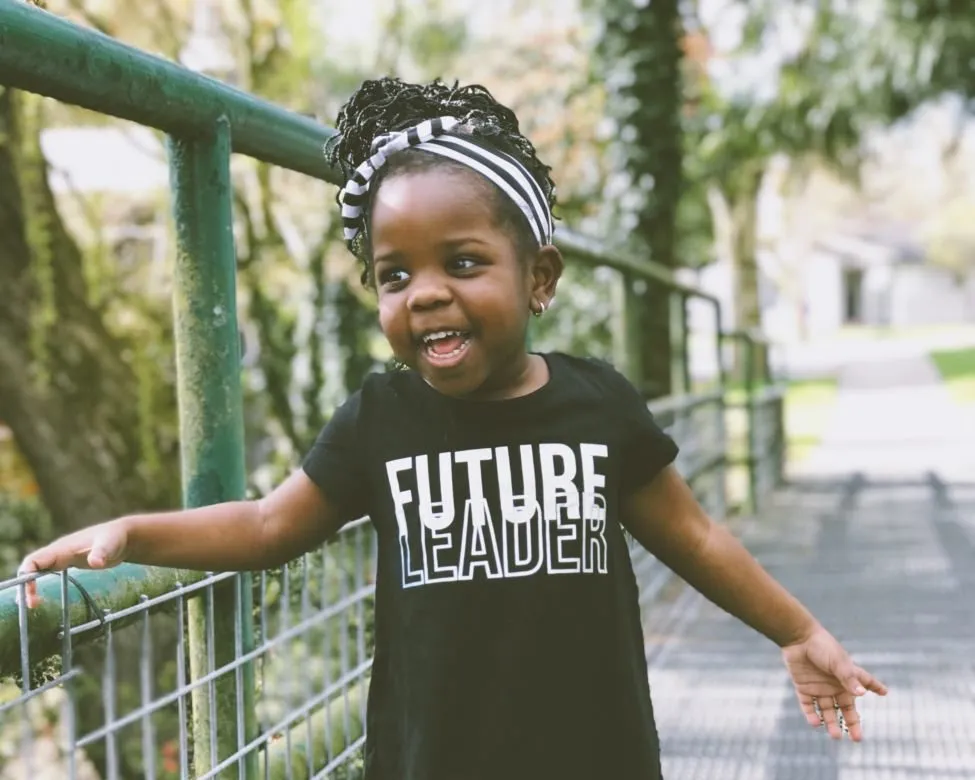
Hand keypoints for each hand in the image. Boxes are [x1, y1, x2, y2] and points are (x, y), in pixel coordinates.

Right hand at [17, 520, 127, 607]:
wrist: (123, 536)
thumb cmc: (114, 538)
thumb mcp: (110, 545)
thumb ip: (102, 552)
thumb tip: (95, 562)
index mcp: (62, 548)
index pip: (34, 561)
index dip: (27, 576)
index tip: (31, 594)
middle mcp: (58, 552)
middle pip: (31, 567)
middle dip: (26, 585)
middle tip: (32, 605)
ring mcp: (62, 557)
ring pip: (38, 570)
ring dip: (31, 586)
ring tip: (33, 605)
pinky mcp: (68, 563)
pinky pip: (48, 573)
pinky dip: (41, 584)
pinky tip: (43, 598)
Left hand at [781, 626, 887, 741]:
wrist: (797, 637)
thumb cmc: (821, 646)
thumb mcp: (838, 662)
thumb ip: (848, 678)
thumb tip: (862, 694)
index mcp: (847, 675)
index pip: (865, 682)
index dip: (875, 686)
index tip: (885, 692)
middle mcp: (834, 684)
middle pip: (846, 707)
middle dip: (852, 722)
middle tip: (857, 738)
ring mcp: (819, 687)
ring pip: (827, 710)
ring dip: (831, 722)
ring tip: (835, 736)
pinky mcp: (803, 688)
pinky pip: (808, 705)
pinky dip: (811, 715)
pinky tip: (815, 723)